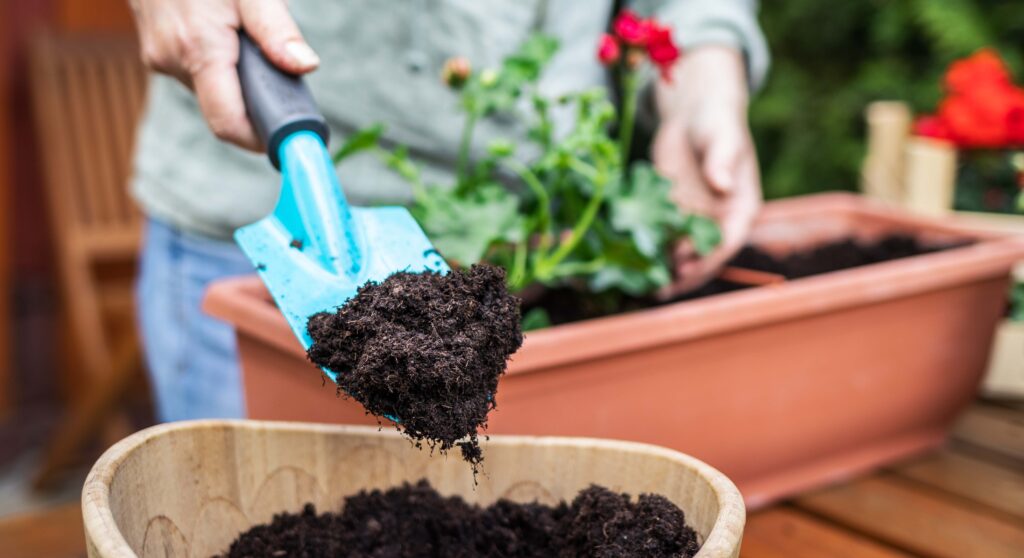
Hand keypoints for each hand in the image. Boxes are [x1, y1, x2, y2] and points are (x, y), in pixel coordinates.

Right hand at [129, 0, 319, 149]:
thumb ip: (276, 30)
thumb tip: (305, 67)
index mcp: (198, 51)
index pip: (229, 124)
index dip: (261, 138)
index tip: (289, 135)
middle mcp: (172, 62)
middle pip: (225, 108)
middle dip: (256, 98)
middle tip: (279, 73)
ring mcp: (160, 58)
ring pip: (212, 90)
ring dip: (238, 78)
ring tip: (247, 40)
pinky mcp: (157, 52)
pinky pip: (197, 73)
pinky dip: (219, 63)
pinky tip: (225, 34)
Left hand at [651, 46, 761, 296]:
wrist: (693, 116)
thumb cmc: (716, 123)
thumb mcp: (722, 138)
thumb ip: (723, 162)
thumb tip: (722, 185)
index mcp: (740, 210)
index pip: (727, 242)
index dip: (707, 258)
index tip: (686, 267)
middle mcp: (718, 222)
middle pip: (703, 256)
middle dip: (682, 274)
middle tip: (660, 288)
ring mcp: (693, 221)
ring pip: (680, 253)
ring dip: (663, 271)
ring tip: (642, 287)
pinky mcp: (670, 215)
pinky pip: (659, 238)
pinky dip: (647, 251)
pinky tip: (628, 263)